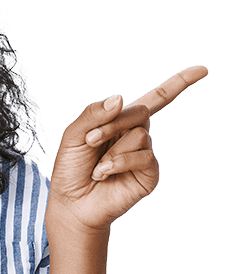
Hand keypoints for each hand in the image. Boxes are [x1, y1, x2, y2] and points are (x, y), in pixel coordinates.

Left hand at [46, 65, 207, 233]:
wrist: (71, 203)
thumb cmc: (71, 169)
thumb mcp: (74, 135)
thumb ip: (93, 114)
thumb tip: (121, 98)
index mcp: (121, 122)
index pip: (155, 99)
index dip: (179, 83)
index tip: (203, 70)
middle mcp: (136, 136)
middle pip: (141, 112)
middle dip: (113, 123)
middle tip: (91, 141)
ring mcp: (144, 154)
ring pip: (140, 135)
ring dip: (112, 150)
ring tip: (97, 166)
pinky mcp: (148, 173)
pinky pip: (144, 156)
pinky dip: (120, 162)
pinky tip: (104, 173)